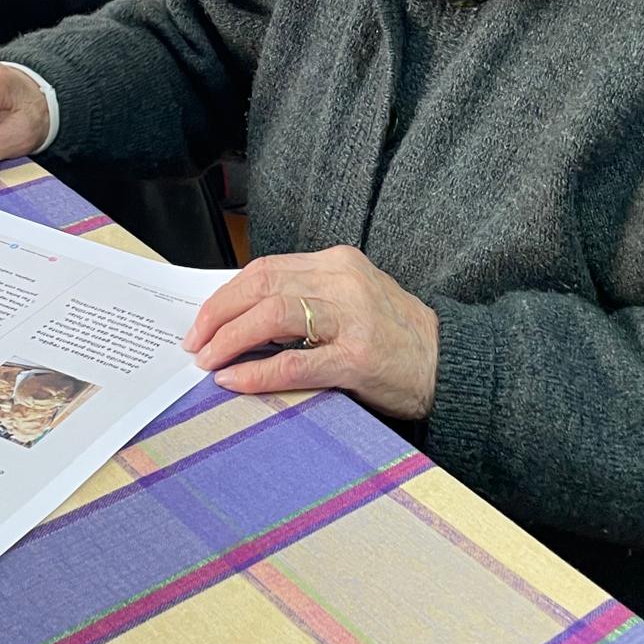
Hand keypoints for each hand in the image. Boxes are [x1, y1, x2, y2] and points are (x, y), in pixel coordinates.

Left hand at [182, 245, 439, 418]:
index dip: (227, 294)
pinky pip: (294, 362)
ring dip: (230, 339)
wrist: (449, 364)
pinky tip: (234, 381)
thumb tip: (242, 318)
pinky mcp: (357, 358)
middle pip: (261, 286)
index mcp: (337, 262)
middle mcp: (342, 282)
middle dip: (218, 314)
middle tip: (194, 341)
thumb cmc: (396, 336)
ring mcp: (351, 319)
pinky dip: (257, 372)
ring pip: (272, 316)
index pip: (266, 269)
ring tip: (207, 360)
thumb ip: (305, 298)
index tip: (203, 318)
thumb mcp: (351, 299)